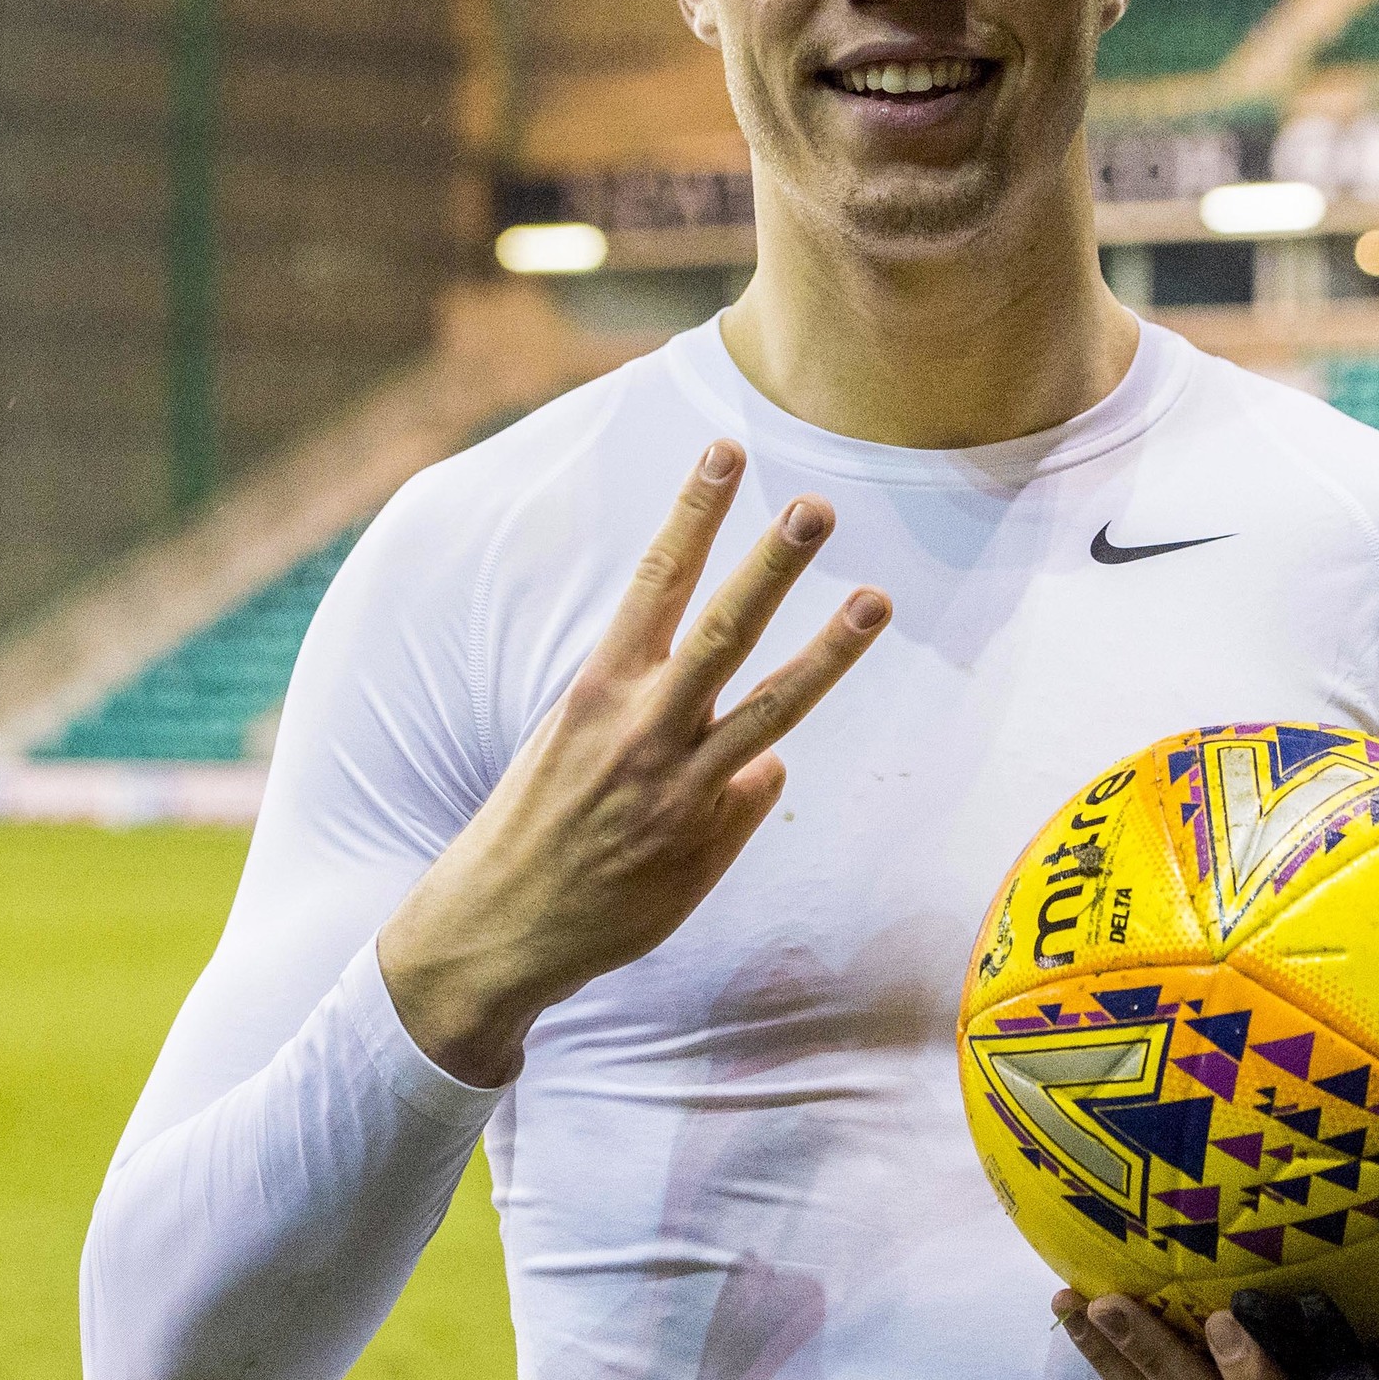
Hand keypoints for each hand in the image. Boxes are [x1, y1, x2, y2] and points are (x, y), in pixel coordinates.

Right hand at [375, 440, 888, 1083]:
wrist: (501, 927)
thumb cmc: (538, 822)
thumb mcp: (571, 741)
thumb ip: (651, 710)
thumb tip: (743, 721)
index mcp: (597, 689)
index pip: (654, 582)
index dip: (693, 514)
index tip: (726, 452)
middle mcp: (641, 729)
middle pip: (721, 630)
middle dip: (771, 565)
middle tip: (816, 507)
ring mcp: (681, 787)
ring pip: (771, 707)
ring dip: (830, 650)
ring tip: (876, 598)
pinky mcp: (708, 841)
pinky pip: (757, 790)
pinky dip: (749, 785)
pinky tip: (707, 810)